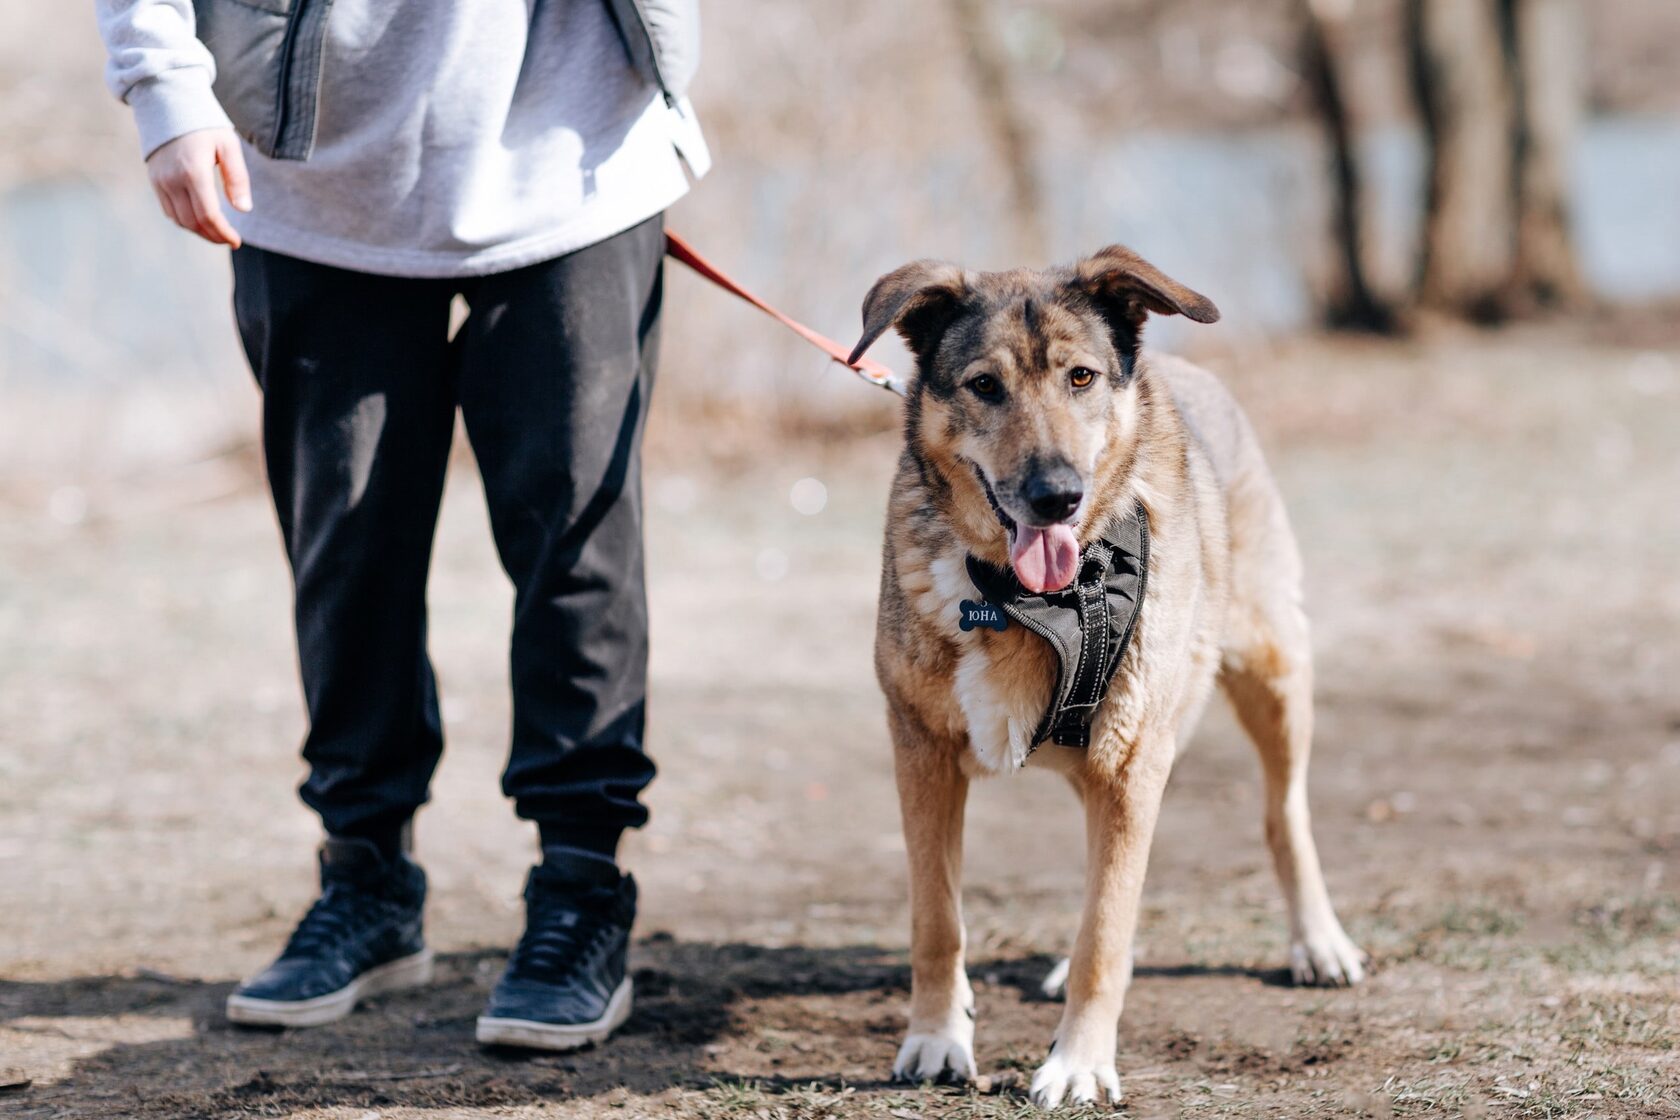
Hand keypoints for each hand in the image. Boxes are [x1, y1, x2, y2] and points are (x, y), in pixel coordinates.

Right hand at [145, 128, 251, 246]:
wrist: (168, 104)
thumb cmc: (204, 124)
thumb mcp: (228, 145)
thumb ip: (237, 178)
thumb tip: (244, 209)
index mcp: (194, 171)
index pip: (208, 215)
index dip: (223, 233)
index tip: (236, 241)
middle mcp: (172, 179)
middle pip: (193, 222)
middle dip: (213, 236)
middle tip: (230, 239)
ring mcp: (160, 181)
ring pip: (179, 220)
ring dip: (199, 232)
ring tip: (218, 233)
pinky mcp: (154, 180)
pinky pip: (168, 211)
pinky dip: (185, 221)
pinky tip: (200, 221)